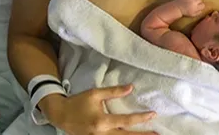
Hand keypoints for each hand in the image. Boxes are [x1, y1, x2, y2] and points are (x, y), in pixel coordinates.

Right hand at [40, 85, 157, 134]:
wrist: (60, 115)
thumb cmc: (78, 102)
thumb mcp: (95, 94)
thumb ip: (113, 91)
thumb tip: (131, 87)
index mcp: (102, 121)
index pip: (126, 121)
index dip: (141, 118)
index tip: (153, 114)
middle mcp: (101, 134)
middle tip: (158, 134)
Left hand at [175, 0, 204, 16]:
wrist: (177, 8)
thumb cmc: (185, 12)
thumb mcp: (192, 15)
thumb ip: (198, 13)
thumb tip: (201, 10)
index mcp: (196, 7)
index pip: (203, 5)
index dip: (201, 5)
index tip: (198, 5)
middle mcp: (194, 2)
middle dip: (198, 0)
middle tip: (194, 2)